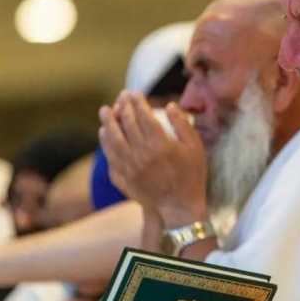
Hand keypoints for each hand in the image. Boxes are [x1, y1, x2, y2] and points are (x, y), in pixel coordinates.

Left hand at [99, 92, 208, 226]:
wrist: (180, 207)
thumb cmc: (192, 176)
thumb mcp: (196, 148)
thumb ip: (183, 125)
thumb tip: (169, 105)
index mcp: (160, 144)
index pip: (144, 117)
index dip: (138, 103)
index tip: (135, 93)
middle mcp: (141, 154)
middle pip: (127, 125)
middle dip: (124, 107)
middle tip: (121, 96)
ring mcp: (130, 168)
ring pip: (114, 140)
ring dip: (108, 123)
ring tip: (105, 111)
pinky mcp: (124, 179)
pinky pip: (110, 157)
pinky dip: (105, 144)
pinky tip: (104, 135)